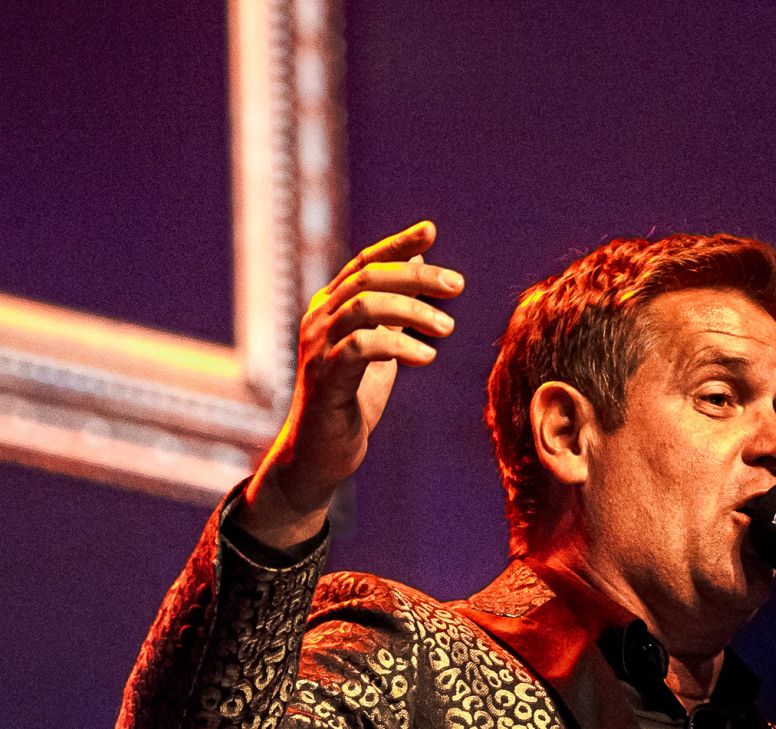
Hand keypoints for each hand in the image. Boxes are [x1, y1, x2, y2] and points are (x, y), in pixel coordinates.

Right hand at [236, 222, 464, 546]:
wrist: (320, 453)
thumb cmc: (351, 400)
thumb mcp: (379, 348)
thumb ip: (395, 311)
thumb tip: (420, 267)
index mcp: (330, 308)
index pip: (364, 264)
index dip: (396, 245)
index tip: (431, 230)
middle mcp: (319, 319)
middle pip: (368, 279)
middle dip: (417, 277)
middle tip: (457, 287)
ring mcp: (318, 348)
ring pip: (364, 307)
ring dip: (412, 312)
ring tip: (447, 328)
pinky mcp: (325, 379)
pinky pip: (361, 348)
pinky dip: (398, 346)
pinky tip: (426, 356)